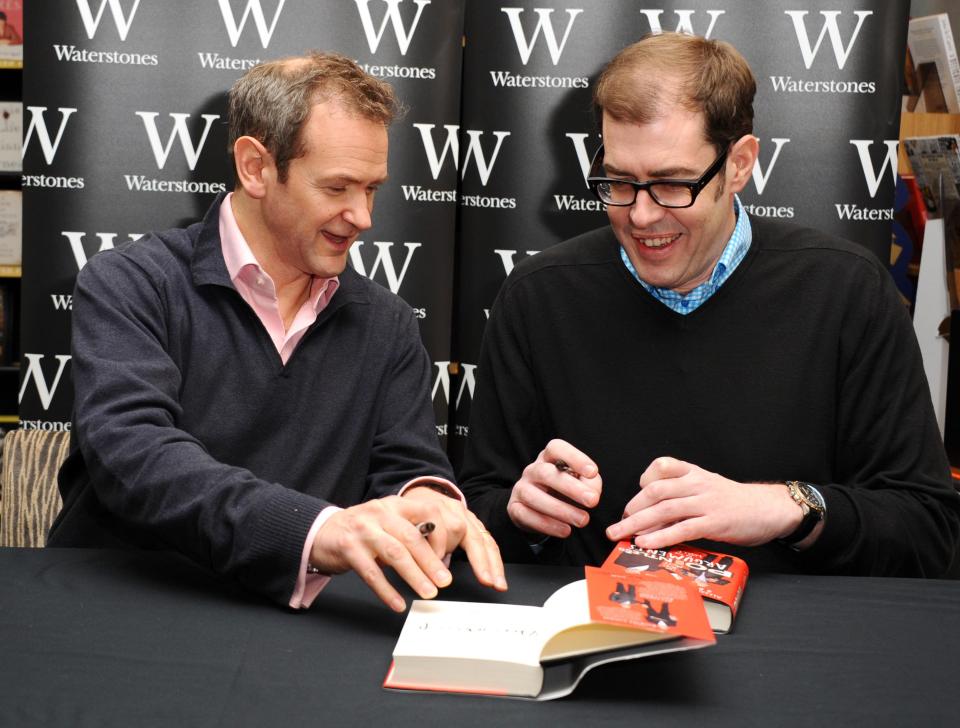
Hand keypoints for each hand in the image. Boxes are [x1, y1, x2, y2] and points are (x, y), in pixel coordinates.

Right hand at [310, 493, 505, 612]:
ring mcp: (363, 529)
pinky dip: (386, 590)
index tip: (449, 557)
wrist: (322, 531)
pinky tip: (398, 603)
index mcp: (396, 505)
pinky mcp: (347, 547)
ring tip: (428, 593)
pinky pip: (371, 572)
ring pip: (394, 553)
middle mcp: (381, 513)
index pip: (428, 512)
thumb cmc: (363, 531)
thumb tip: (441, 559)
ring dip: (414, 575)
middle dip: (431, 561)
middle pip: (412, 537)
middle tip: (445, 581)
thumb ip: (411, 534)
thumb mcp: (388, 524)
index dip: (441, 535)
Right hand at [506, 439, 601, 538]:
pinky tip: (566, 530)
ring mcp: (521, 488)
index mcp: (549, 457)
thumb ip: (591, 484)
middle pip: (545, 473)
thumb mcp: (581, 483)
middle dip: (571, 488)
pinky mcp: (515, 508)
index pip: (556, 448)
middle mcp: (532, 470)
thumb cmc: (564, 491)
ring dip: (561, 510)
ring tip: (583, 520)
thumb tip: (593, 493)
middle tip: (592, 501)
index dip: (575, 458)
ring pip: (534, 497)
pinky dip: (548, 525)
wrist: (539, 510)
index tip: (593, 472)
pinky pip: (527, 516)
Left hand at [605, 457, 801, 548]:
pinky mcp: (715, 522)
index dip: (645, 478)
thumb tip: (651, 512)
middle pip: (656, 491)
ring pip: (665, 510)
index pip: (662, 465)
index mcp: (694, 472)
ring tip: (620, 534)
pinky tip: (646, 543)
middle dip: (633, 508)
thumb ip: (682, 492)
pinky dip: (661, 537)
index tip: (637, 495)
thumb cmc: (734, 502)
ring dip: (638, 524)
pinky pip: (682, 529)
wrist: (769, 509)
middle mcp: (698, 484)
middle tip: (617, 524)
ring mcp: (706, 502)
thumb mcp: (707, 486)